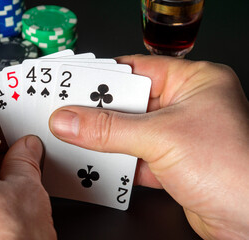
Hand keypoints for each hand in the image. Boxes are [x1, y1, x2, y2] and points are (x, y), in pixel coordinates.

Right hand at [49, 55, 248, 238]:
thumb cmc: (236, 170)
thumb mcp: (161, 138)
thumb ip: (109, 129)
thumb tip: (70, 120)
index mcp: (195, 82)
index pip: (137, 70)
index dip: (103, 77)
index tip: (73, 84)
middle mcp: (187, 107)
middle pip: (130, 103)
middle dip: (99, 112)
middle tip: (67, 114)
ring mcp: (179, 137)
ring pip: (130, 133)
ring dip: (104, 140)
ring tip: (74, 138)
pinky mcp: (172, 165)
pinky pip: (134, 158)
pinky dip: (115, 163)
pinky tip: (96, 163)